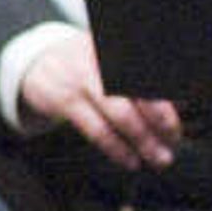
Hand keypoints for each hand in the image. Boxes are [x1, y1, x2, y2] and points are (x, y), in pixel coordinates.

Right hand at [16, 33, 183, 170]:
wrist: (36, 61)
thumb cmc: (85, 63)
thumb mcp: (110, 59)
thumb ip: (137, 80)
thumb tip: (175, 107)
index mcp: (116, 51)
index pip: (148, 78)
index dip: (166, 104)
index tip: (176, 125)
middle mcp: (101, 60)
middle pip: (138, 94)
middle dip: (160, 122)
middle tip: (173, 142)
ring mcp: (82, 79)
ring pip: (120, 114)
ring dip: (143, 140)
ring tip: (158, 158)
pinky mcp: (65, 100)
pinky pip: (96, 129)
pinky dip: (116, 148)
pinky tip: (129, 159)